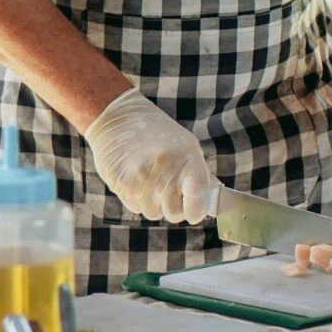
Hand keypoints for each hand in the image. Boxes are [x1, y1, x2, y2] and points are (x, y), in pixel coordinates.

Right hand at [83, 88, 215, 223]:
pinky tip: (134, 178)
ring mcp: (144, 177)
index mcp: (188, 158)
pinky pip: (135, 207)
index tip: (193, 211)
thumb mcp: (186, 146)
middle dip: (172, 207)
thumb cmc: (157, 132)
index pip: (199, 201)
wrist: (119, 117)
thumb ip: (198, 175)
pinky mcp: (123, 183)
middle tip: (167, 190)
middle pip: (175, 214)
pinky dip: (136, 198)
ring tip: (148, 179)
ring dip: (153, 203)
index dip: (197, 212)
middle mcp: (167, 169)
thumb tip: (212, 204)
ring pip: (153, 213)